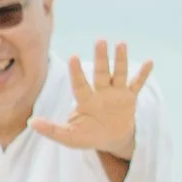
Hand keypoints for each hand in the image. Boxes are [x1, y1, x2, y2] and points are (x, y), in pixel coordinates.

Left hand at [30, 40, 153, 160]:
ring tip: (121, 44)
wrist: (110, 140)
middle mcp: (99, 92)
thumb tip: (31, 122)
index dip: (76, 72)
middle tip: (100, 41)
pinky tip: (150, 62)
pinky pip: (136, 84)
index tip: (73, 57)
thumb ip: (51, 130)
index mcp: (84, 99)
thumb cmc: (87, 136)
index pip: (79, 84)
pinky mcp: (129, 98)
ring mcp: (115, 93)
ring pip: (118, 74)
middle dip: (100, 58)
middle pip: (100, 72)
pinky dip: (143, 74)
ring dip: (120, 60)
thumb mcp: (69, 136)